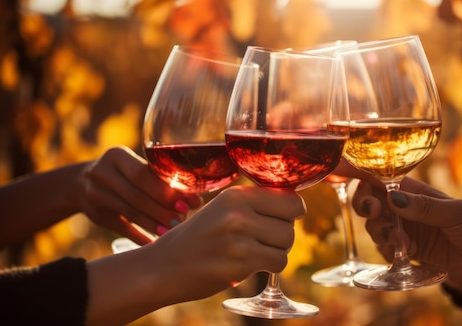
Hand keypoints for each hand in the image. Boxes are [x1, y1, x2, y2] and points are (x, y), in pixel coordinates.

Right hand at [76, 146, 200, 244]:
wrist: (82, 182)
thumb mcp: (134, 166)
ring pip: (128, 212)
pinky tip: (155, 243)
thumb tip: (195, 200)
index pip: (142, 174)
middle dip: (162, 209)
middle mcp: (102, 173)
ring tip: (172, 231)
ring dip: (153, 224)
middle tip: (182, 218)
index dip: (165, 190)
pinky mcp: (94, 214)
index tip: (188, 202)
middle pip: (135, 195)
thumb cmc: (123, 174)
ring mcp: (94, 194)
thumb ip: (160, 178)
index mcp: (116, 156)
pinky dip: (139, 237)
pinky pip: (120, 228)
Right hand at [142, 185, 305, 301]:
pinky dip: (269, 267)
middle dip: (281, 234)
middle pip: (291, 223)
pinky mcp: (240, 263)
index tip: (280, 219)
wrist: (164, 266)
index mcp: (236, 194)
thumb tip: (297, 205)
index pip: (291, 198)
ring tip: (253, 252)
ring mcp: (239, 239)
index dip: (292, 211)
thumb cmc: (198, 238)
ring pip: (287, 244)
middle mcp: (238, 213)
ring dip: (276, 252)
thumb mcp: (222, 209)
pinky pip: (278, 263)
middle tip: (260, 240)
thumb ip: (256, 204)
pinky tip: (249, 265)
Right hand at [351, 176, 461, 292]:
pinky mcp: (409, 252)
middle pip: (373, 201)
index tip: (357, 183)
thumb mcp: (456, 213)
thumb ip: (424, 206)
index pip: (386, 179)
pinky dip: (391, 250)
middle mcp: (410, 209)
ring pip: (376, 225)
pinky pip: (386, 248)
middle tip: (374, 212)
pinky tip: (409, 252)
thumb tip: (392, 198)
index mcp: (421, 192)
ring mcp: (408, 231)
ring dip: (381, 231)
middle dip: (367, 205)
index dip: (367, 178)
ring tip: (402, 242)